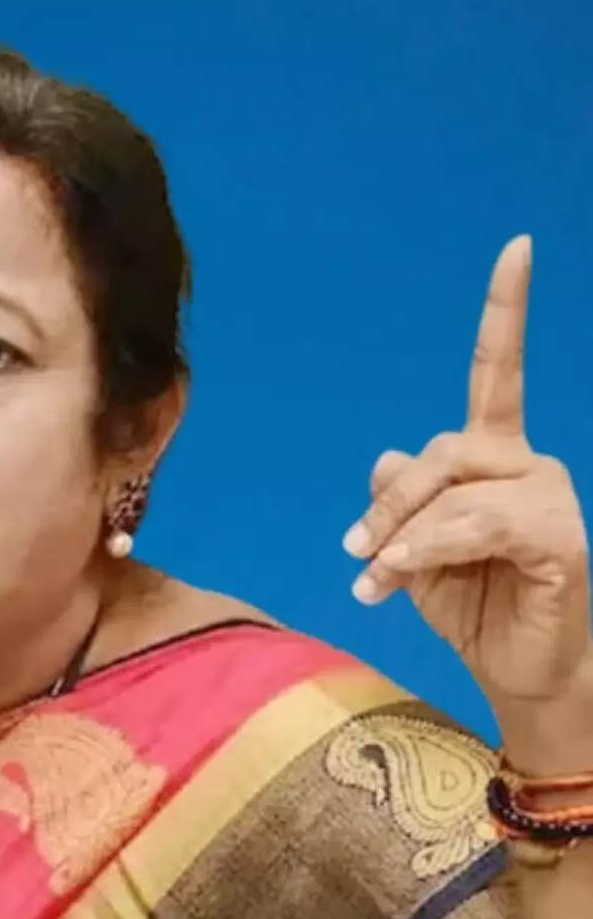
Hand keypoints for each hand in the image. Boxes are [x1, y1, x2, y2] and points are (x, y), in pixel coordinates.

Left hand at [344, 236, 590, 714]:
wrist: (516, 670)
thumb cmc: (469, 602)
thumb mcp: (410, 546)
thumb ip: (398, 498)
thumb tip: (387, 458)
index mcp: (493, 455)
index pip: (498, 372)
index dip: (506, 312)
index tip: (519, 248)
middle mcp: (528, 463)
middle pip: (439, 450)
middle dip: (390, 504)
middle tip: (358, 553)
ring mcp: (551, 497)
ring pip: (454, 491)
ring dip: (405, 537)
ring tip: (381, 578)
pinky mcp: (560, 536)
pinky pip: (478, 524)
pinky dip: (430, 549)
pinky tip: (405, 575)